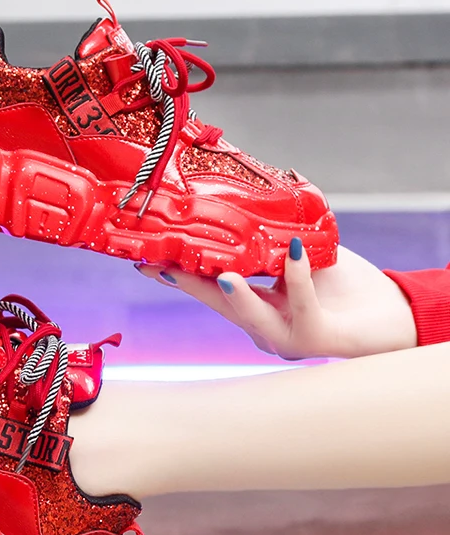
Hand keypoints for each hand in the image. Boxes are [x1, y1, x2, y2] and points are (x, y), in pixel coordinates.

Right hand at [137, 240, 417, 359]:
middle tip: (159, 266)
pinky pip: (300, 303)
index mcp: (253, 308)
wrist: (389, 316)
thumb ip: (272, 244)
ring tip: (224, 277)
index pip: (207, 290)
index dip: (178, 275)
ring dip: (236, 297)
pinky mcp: (314, 338)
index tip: (146, 261)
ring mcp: (285, 337)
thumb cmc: (342, 287)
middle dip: (188, 285)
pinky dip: (296, 277)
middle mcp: (262, 328)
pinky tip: (293, 252)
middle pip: (217, 305)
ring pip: (252, 317)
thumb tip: (251, 197)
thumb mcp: (298, 260)